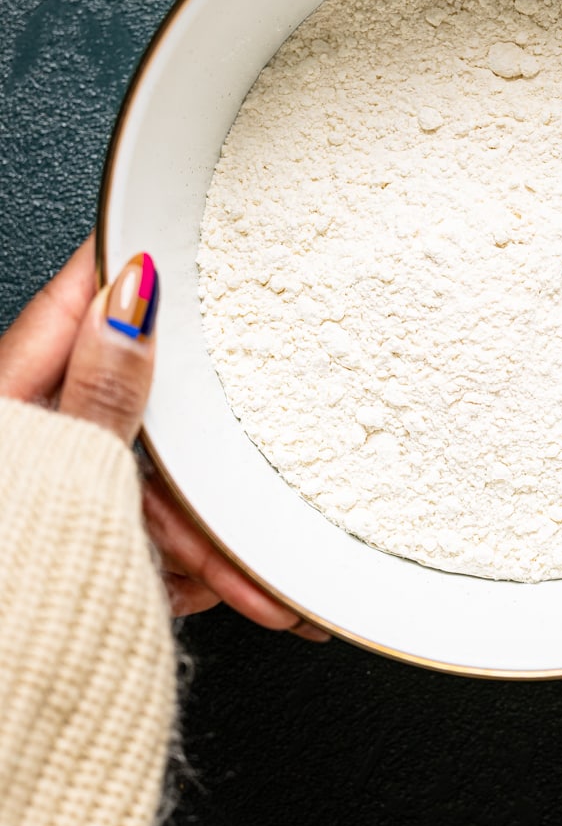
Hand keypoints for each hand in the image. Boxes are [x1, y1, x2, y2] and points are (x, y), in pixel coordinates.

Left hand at [0, 237, 327, 640]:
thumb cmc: (3, 579)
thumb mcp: (57, 466)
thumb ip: (102, 389)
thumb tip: (132, 296)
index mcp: (13, 398)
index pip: (81, 303)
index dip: (133, 262)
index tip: (181, 229)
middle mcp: (38, 445)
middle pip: (143, 415)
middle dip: (211, 449)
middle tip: (265, 443)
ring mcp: (61, 505)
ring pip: (160, 496)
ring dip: (220, 538)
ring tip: (271, 580)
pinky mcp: (83, 560)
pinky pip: (156, 554)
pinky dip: (203, 577)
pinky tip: (251, 596)